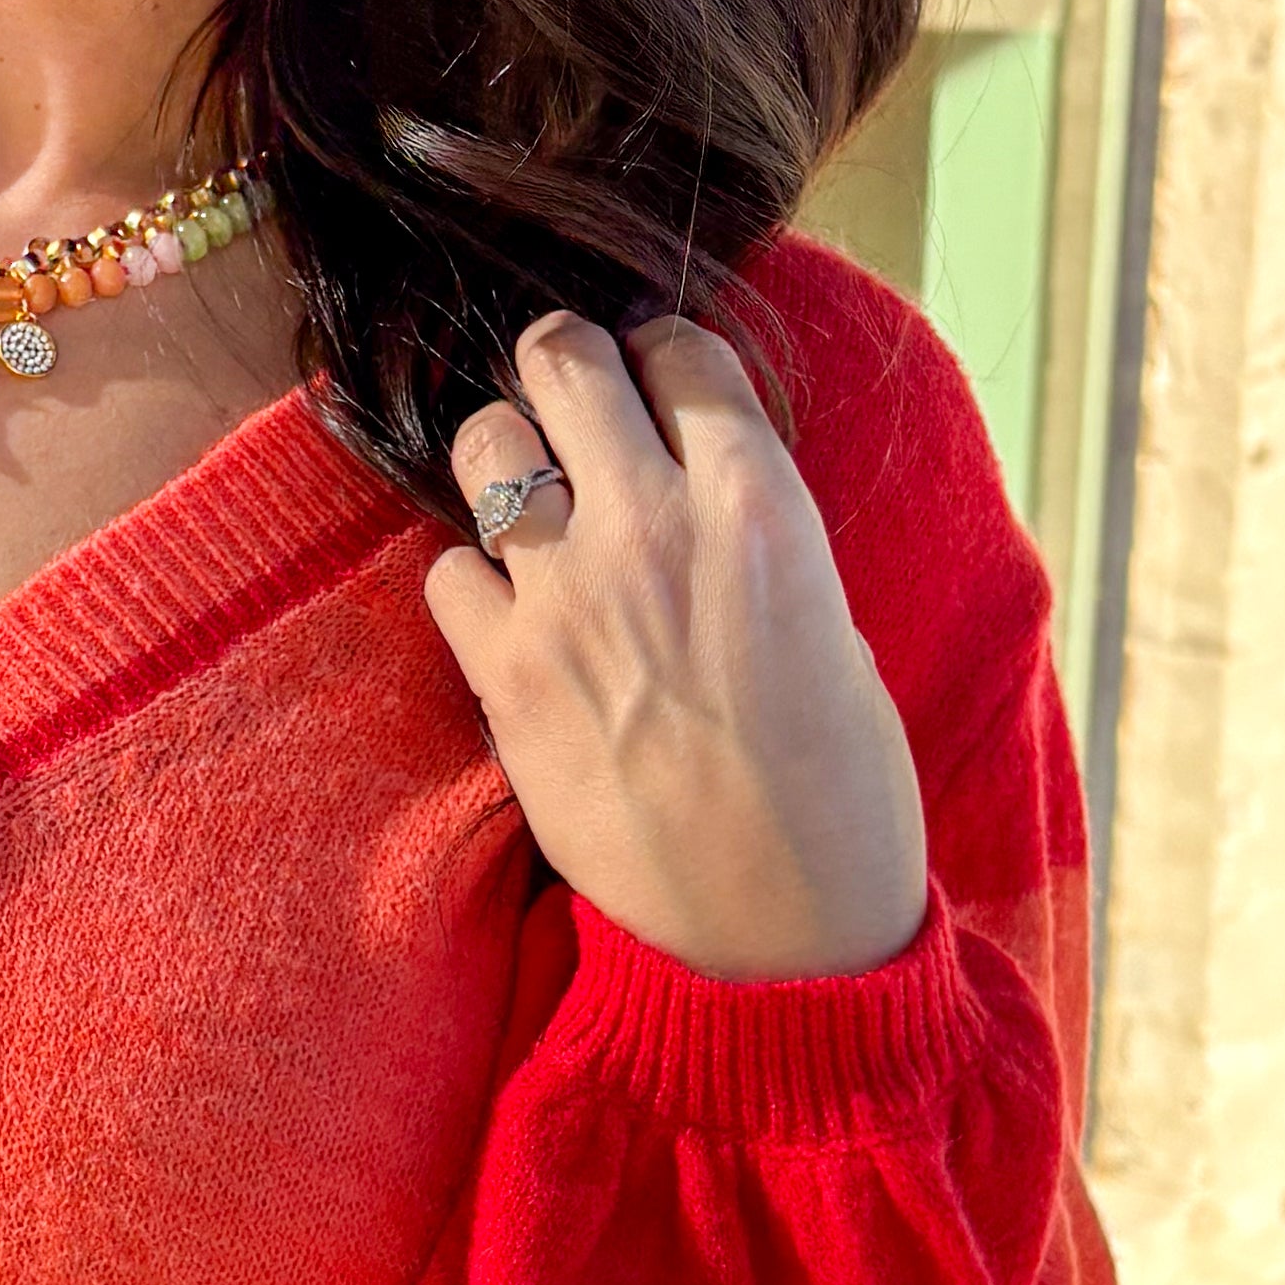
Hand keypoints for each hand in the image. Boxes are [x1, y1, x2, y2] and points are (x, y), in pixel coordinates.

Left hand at [425, 312, 928, 981]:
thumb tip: (701, 497)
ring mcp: (566, 597)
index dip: (660, 350)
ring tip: (531, 498)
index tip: (652, 370)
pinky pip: (445, 574)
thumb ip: (759, 541)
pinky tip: (508, 613)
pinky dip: (470, 582)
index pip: (683, 352)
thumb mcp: (834, 630)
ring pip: (484, 442)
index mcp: (761, 509)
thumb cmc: (838, 794)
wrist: (777, 934)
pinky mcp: (502, 676)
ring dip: (506, 457)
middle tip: (569, 396)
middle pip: (561, 357)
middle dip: (562, 362)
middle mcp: (654, 528)